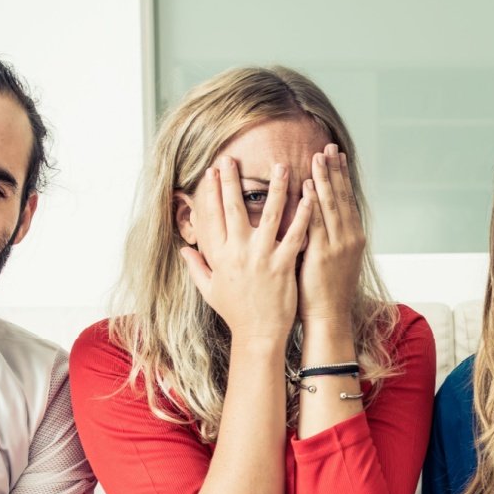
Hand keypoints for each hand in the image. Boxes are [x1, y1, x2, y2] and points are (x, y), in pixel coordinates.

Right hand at [180, 157, 311, 342]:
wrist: (258, 335)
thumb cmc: (236, 313)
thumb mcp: (210, 290)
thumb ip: (196, 267)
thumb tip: (184, 250)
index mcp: (219, 256)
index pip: (212, 216)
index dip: (211, 191)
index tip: (212, 170)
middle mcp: (238, 253)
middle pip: (234, 209)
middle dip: (232, 181)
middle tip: (232, 157)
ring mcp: (262, 258)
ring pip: (269, 215)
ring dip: (275, 188)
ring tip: (282, 166)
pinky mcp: (283, 265)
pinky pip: (295, 235)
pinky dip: (303, 215)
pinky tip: (309, 196)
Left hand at [298, 144, 364, 324]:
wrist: (329, 318)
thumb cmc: (325, 292)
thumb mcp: (334, 261)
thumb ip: (328, 237)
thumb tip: (317, 217)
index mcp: (353, 238)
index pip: (347, 200)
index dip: (342, 176)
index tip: (336, 155)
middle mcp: (349, 238)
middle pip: (342, 197)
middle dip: (335, 170)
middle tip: (329, 146)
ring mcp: (337, 246)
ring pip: (331, 206)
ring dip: (324, 179)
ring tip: (319, 156)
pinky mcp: (321, 256)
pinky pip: (316, 224)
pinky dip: (312, 203)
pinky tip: (306, 186)